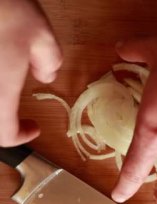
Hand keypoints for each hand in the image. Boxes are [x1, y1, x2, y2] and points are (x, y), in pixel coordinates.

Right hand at [0, 0, 61, 146]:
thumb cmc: (7, 10)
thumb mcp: (42, 37)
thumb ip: (49, 63)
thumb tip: (45, 76)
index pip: (4, 134)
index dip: (20, 136)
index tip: (34, 126)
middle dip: (2, 125)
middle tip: (16, 117)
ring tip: (6, 94)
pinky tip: (0, 73)